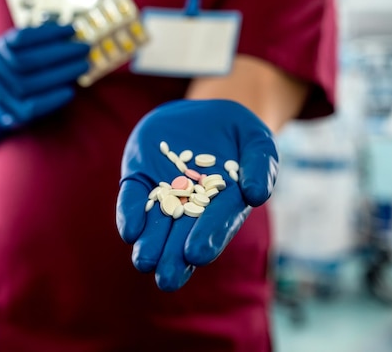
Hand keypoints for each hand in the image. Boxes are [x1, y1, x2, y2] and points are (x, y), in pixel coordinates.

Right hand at [0, 23, 89, 142]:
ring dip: (61, 74)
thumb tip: (70, 35)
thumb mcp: (16, 49)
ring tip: (83, 66)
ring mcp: (1, 93)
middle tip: (84, 48)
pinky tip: (70, 91)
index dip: (48, 33)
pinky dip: (53, 99)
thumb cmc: (15, 70)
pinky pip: (32, 107)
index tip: (72, 29)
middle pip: (28, 61)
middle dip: (60, 53)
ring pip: (30, 84)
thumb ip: (37, 43)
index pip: (22, 38)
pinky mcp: (13, 113)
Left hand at [117, 99, 277, 290]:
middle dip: (174, 258)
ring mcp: (164, 194)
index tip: (197, 254)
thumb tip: (256, 195)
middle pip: (182, 236)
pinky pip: (132, 198)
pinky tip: (130, 231)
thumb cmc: (238, 133)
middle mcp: (192, 208)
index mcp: (225, 205)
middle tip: (167, 279)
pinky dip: (129, 213)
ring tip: (144, 261)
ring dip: (149, 244)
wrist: (203, 113)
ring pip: (155, 224)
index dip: (208, 237)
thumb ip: (261, 167)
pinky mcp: (140, 178)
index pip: (216, 223)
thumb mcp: (257, 142)